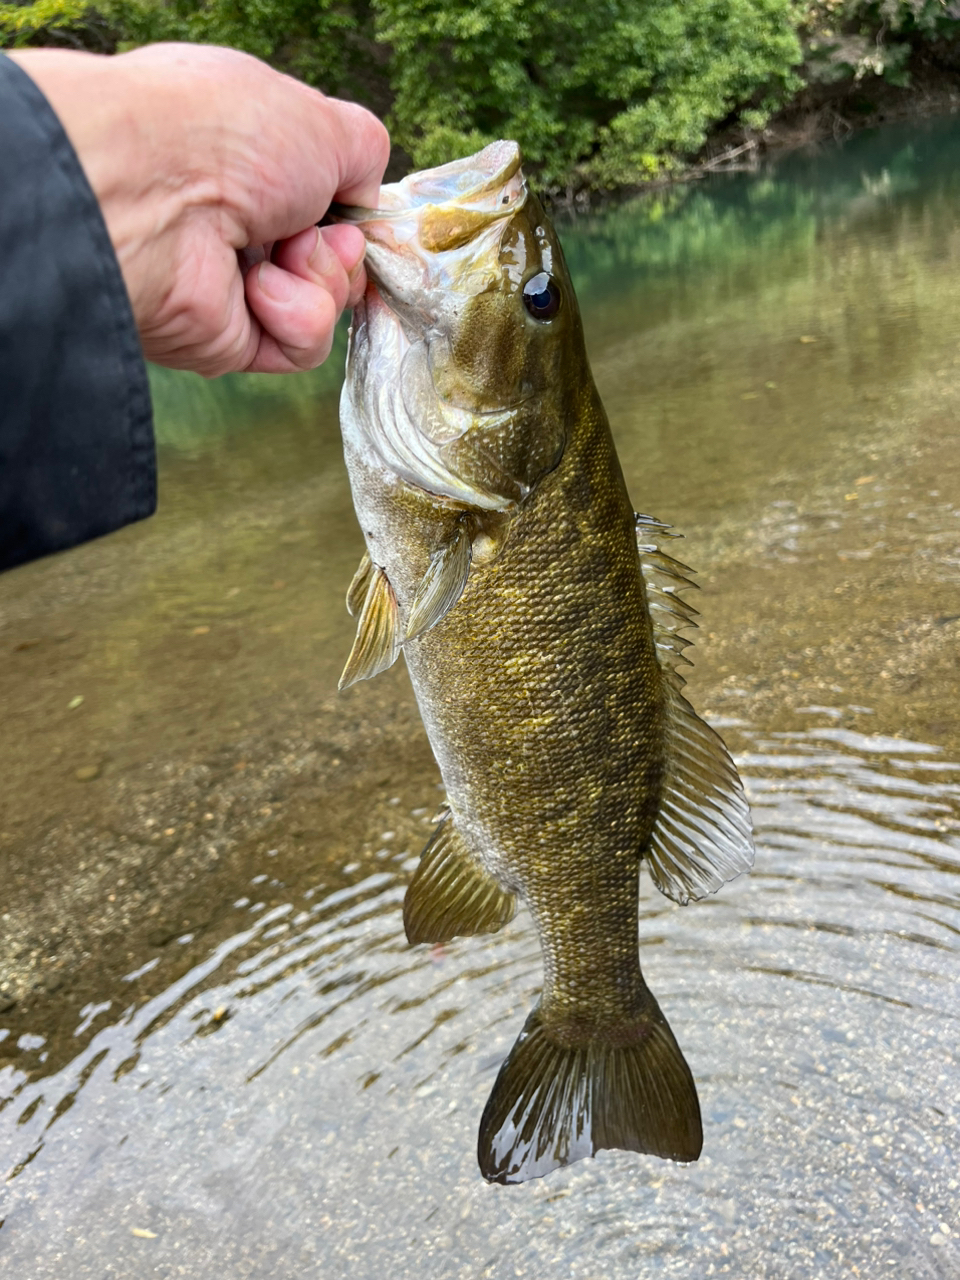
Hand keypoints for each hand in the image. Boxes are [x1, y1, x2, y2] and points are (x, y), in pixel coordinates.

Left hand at [10, 44, 388, 375]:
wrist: (153, 197)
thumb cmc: (225, 137)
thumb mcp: (325, 122)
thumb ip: (362, 153)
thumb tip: (364, 201)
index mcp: (251, 159)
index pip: (327, 201)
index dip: (351, 211)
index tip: (352, 206)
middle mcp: (238, 221)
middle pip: (336, 259)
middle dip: (340, 247)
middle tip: (306, 227)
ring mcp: (234, 284)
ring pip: (327, 305)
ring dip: (319, 278)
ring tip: (278, 254)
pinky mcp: (232, 340)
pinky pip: (303, 345)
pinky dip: (295, 316)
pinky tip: (258, 290)